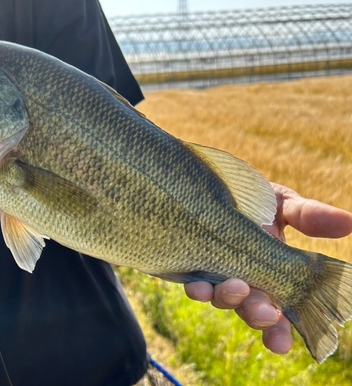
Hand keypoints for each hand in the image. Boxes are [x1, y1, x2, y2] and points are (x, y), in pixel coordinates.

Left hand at [184, 183, 351, 354]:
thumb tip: (350, 224)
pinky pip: (193, 281)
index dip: (280, 331)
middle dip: (257, 314)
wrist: (214, 182)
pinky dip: (197, 286)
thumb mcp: (284, 204)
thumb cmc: (254, 196)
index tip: (281, 343)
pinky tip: (197, 284)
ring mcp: (215, 273)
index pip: (278, 310)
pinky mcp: (191, 263)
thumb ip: (309, 217)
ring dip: (228, 298)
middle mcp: (243, 278)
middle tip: (263, 312)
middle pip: (250, 308)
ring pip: (221, 298)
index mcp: (270, 272)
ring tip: (235, 287)